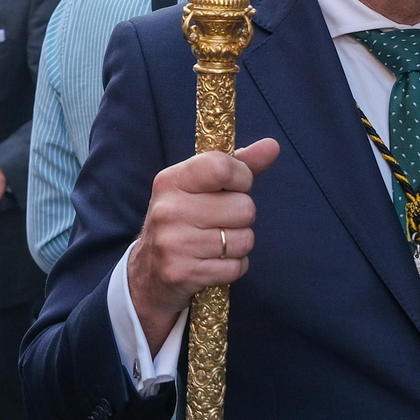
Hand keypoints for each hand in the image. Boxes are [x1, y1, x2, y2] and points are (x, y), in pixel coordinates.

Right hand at [128, 140, 280, 352]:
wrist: (147, 273)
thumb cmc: (182, 220)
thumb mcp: (199, 187)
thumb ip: (237, 165)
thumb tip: (273, 145)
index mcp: (171, 181)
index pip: (223, 167)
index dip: (242, 178)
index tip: (234, 187)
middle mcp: (169, 209)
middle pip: (244, 208)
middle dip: (242, 217)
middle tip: (220, 221)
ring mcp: (174, 243)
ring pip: (244, 240)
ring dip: (238, 244)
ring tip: (215, 243)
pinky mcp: (182, 273)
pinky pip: (236, 267)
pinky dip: (233, 266)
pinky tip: (213, 262)